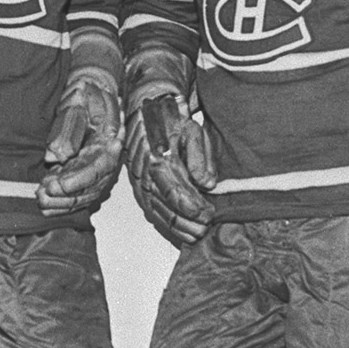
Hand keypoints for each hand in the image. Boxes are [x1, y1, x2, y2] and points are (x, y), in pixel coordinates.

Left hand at [36, 69, 123, 214]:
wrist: (94, 93)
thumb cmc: (87, 97)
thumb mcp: (79, 103)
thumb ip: (69, 129)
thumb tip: (55, 157)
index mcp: (109, 142)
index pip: (96, 169)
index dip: (77, 180)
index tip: (57, 185)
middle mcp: (106, 160)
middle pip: (90, 187)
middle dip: (66, 196)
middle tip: (43, 194)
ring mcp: (98, 170)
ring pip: (84, 195)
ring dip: (61, 202)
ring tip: (40, 199)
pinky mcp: (87, 175)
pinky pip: (78, 195)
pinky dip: (62, 204)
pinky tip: (45, 207)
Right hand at [126, 93, 216, 244]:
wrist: (147, 114)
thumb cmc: (171, 122)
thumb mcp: (191, 130)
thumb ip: (200, 157)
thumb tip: (207, 184)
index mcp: (156, 159)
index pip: (173, 190)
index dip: (190, 205)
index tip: (208, 213)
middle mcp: (144, 174)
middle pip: (165, 206)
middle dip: (187, 220)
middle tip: (207, 226)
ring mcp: (140, 184)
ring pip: (158, 213)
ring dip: (179, 227)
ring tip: (199, 233)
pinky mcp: (141, 190)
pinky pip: (153, 212)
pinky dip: (169, 225)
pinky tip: (184, 232)